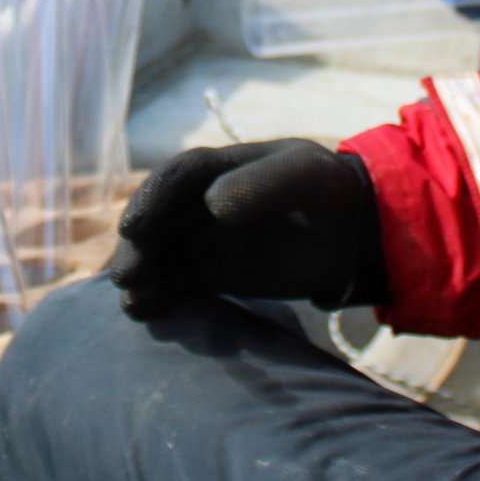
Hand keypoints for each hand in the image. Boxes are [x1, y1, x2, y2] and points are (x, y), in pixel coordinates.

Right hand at [108, 140, 387, 319]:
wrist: (352, 236)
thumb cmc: (329, 193)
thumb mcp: (306, 177)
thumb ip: (264, 184)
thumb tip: (215, 206)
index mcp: (220, 167)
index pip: (177, 177)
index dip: (152, 198)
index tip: (136, 227)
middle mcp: (200, 201)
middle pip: (157, 218)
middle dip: (137, 245)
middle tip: (127, 275)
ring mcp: (202, 238)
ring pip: (158, 253)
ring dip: (140, 274)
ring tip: (133, 302)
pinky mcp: (209, 273)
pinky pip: (174, 283)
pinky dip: (157, 297)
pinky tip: (145, 313)